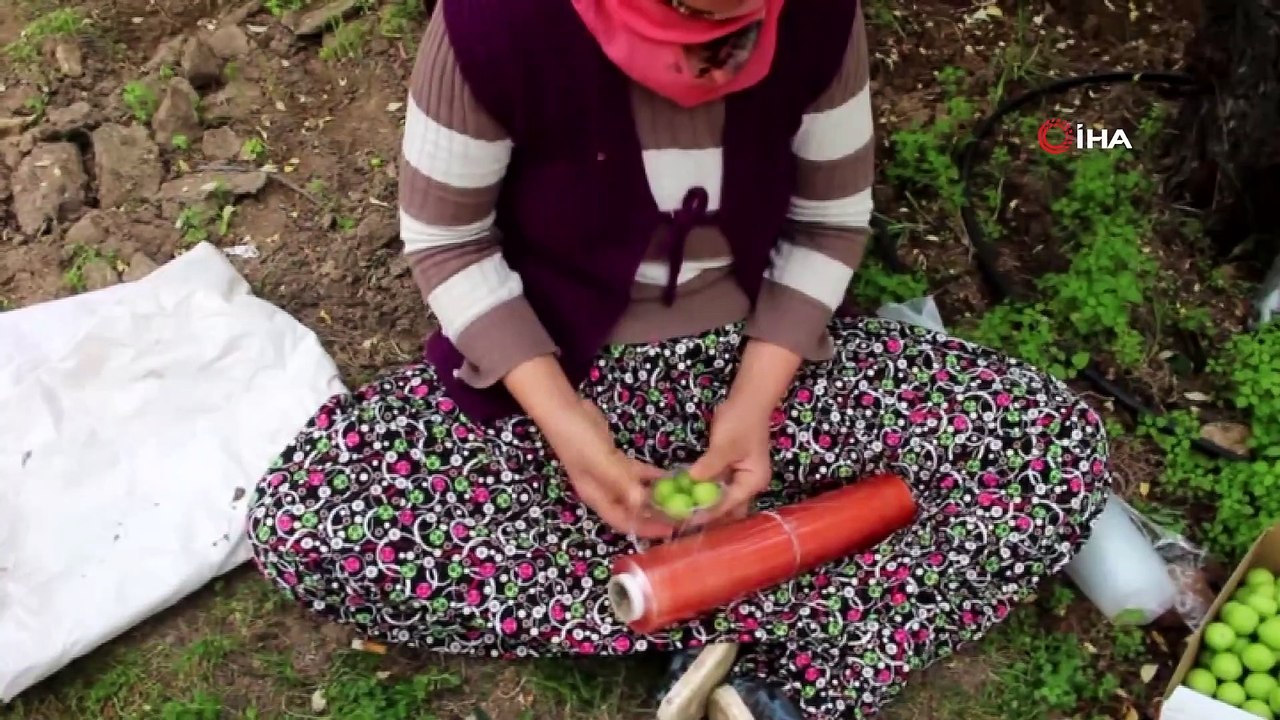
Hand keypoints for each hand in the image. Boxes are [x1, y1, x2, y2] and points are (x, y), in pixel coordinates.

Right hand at [543, 399, 676, 538]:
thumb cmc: (578, 439)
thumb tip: (643, 504)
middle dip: (655, 514)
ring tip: (680, 497)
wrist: (564, 409)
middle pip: (633, 509)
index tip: (670, 532)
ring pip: (636, 491)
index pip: (624, 522)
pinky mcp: (613, 458)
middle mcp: (603, 489)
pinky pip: (636, 473)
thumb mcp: (601, 462)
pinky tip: (669, 475)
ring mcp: (608, 474)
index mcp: (597, 497)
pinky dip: (651, 476)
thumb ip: (622, 482)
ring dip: (656, 495)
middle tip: (682, 515)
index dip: (646, 529)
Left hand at [687, 397, 773, 525]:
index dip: (707, 512)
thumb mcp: (726, 444)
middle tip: (681, 518)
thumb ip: (710, 464)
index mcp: (753, 482)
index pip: (728, 504)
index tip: (685, 518)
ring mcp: (739, 478)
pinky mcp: (729, 471)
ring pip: (719, 498)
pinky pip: (715, 486)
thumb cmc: (741, 421)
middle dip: (706, 514)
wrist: (748, 400)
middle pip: (727, 508)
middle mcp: (748, 485)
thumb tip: (692, 480)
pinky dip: (701, 490)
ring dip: (702, 503)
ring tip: (679, 510)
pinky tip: (684, 492)